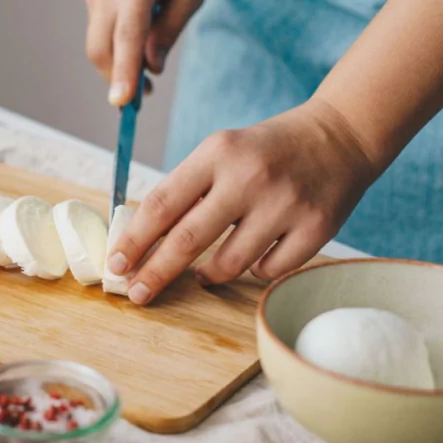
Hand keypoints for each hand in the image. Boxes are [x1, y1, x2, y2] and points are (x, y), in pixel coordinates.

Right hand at [85, 0, 202, 105]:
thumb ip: (169, 31)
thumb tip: (151, 68)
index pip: (127, 37)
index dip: (124, 71)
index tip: (122, 102)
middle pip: (101, 48)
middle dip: (117, 78)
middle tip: (143, 96)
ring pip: (97, 42)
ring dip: (117, 64)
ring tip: (143, 76)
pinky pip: (98, 29)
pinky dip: (114, 46)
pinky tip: (134, 47)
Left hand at [106, 99, 379, 304]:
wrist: (340, 135)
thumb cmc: (265, 152)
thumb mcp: (220, 152)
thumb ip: (186, 191)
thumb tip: (141, 242)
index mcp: (217, 154)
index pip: (162, 204)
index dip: (134, 240)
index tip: (115, 265)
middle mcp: (249, 177)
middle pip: (188, 240)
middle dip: (155, 273)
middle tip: (137, 294)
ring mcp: (285, 203)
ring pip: (228, 265)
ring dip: (207, 275)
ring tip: (202, 273)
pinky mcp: (316, 227)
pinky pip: (267, 271)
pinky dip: (253, 270)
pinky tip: (254, 255)